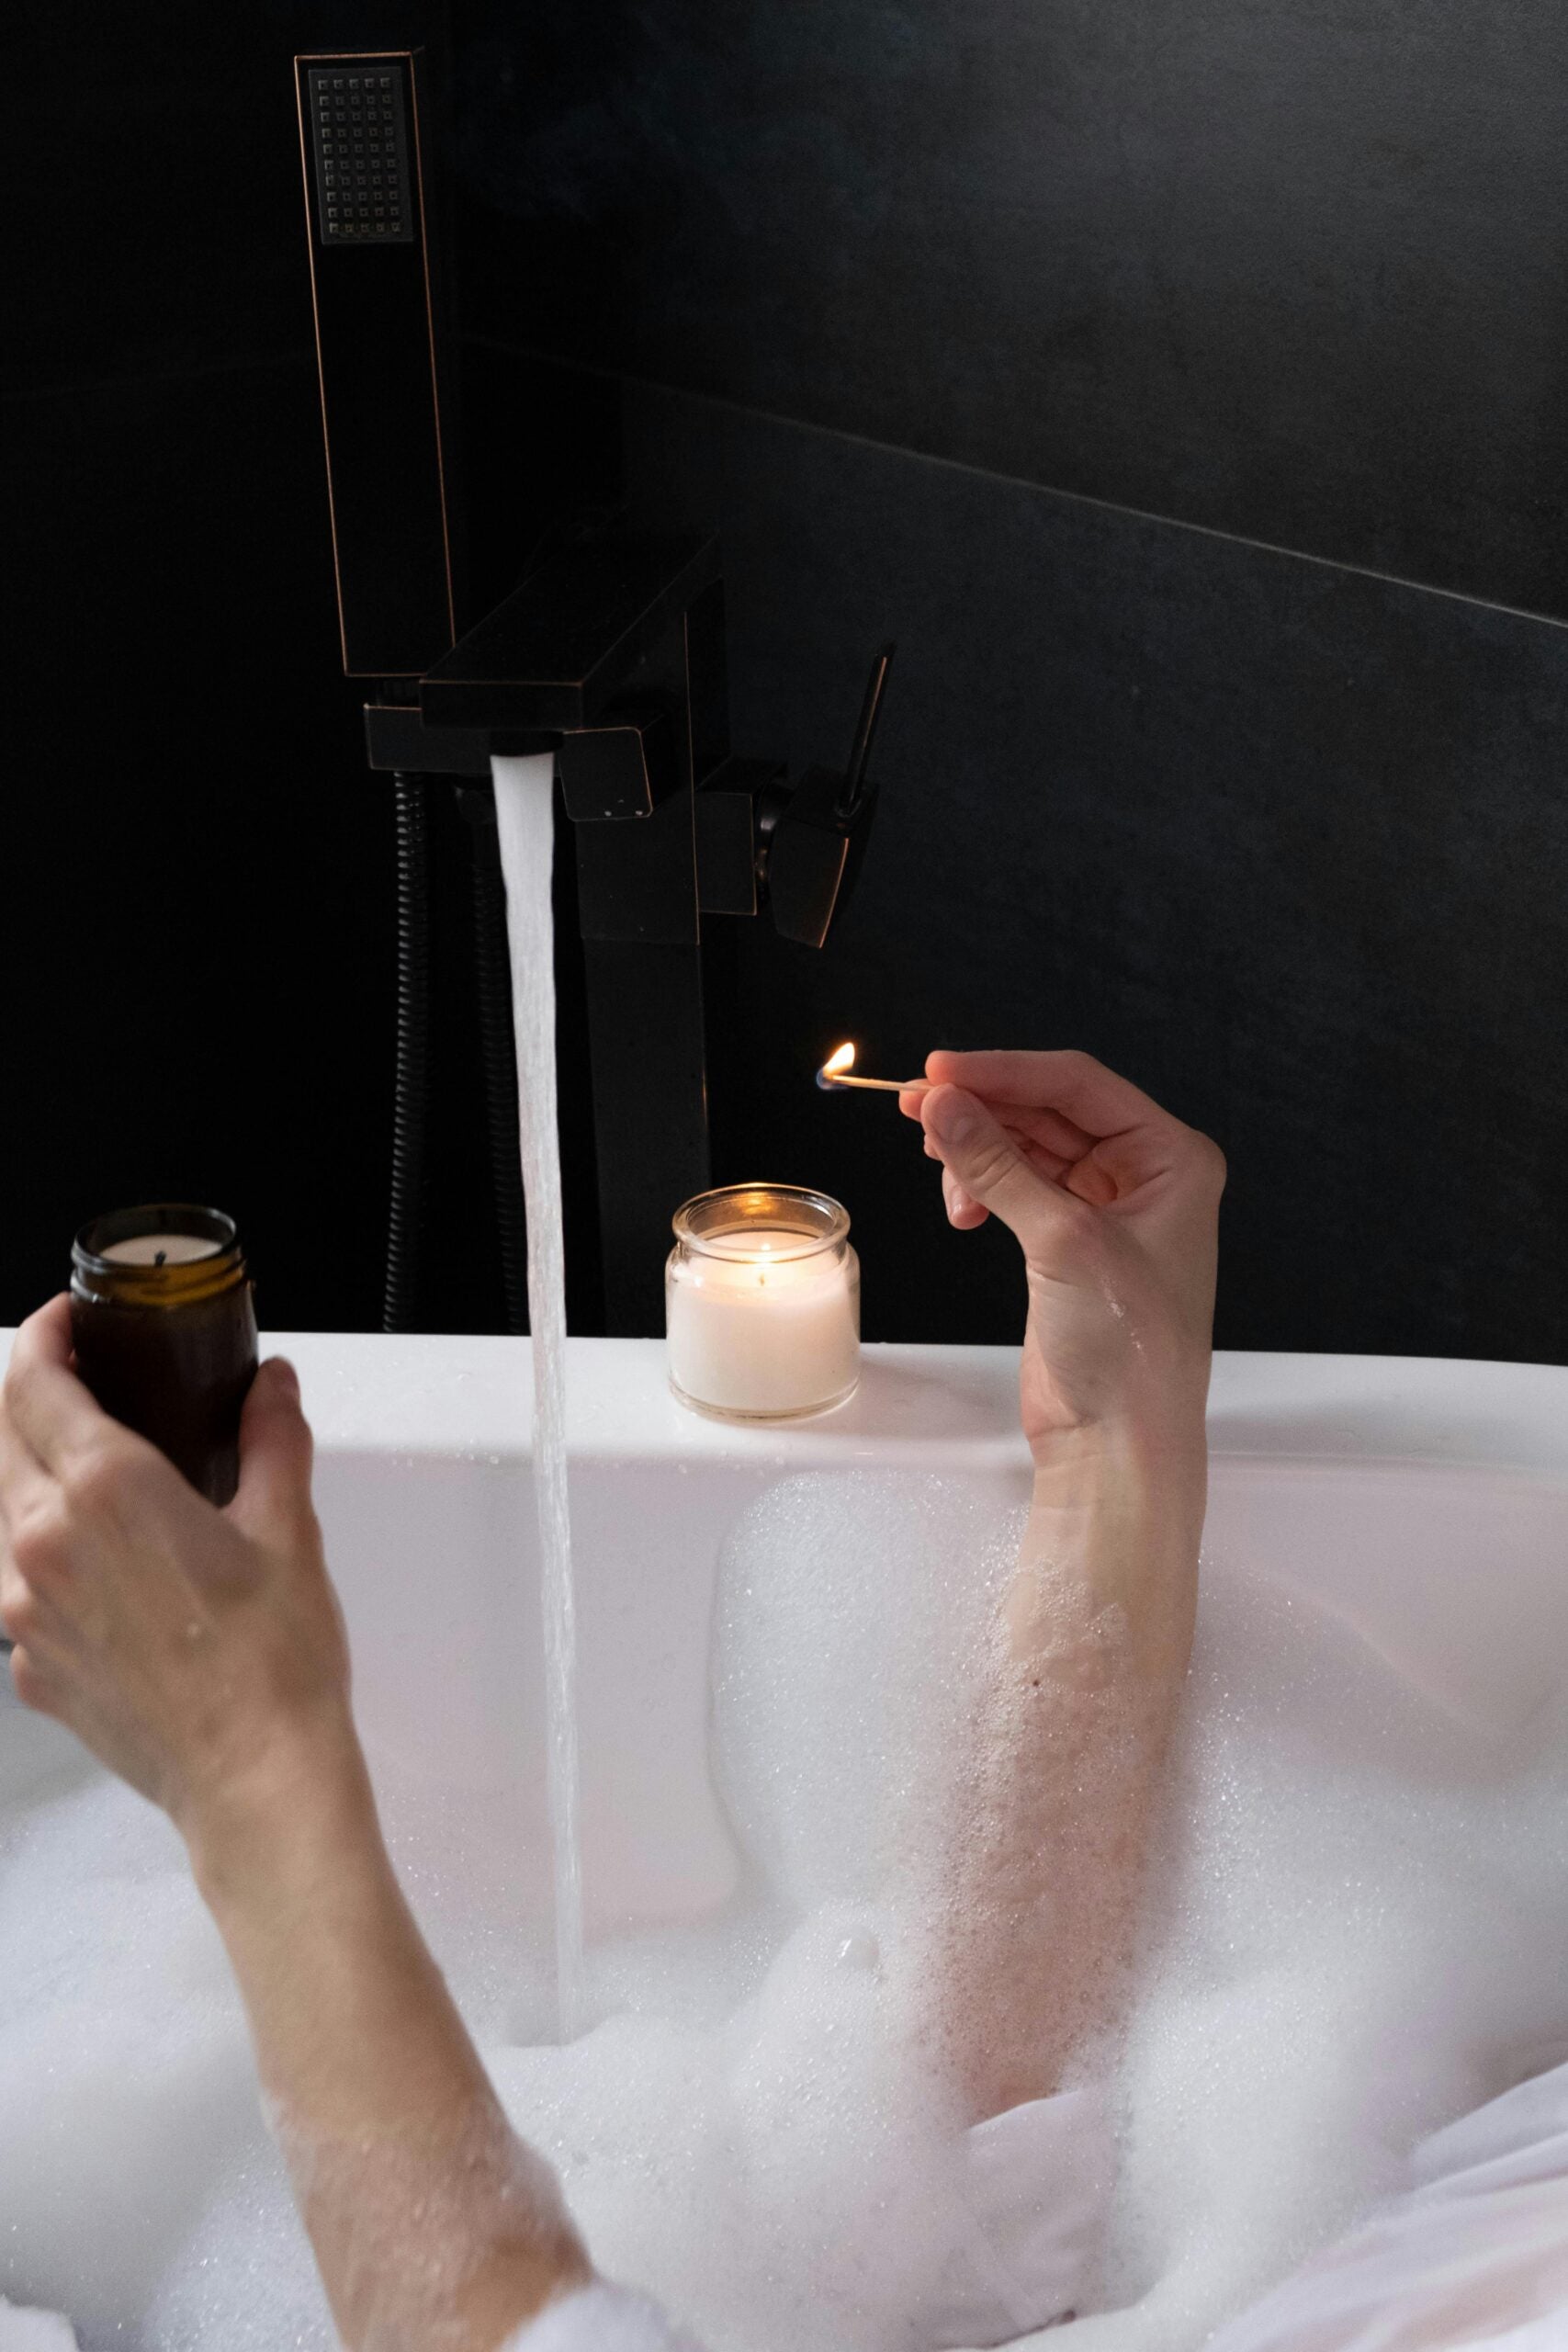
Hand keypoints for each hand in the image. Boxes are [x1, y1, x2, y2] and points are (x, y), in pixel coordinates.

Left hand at [0, 1296, 354, 1847]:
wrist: (254, 1780)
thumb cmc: (272, 1664)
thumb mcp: (287, 1526)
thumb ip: (270, 1438)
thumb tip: (271, 1388)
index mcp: (104, 1489)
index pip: (31, 1380)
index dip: (43, 1335)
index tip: (67, 1322)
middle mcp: (43, 1542)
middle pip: (0, 1437)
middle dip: (32, 1397)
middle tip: (85, 1384)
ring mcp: (24, 1610)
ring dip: (29, 1475)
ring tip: (90, 1475)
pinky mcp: (28, 1666)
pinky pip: (12, 1588)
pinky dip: (42, 1557)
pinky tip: (100, 1568)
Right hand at [902, 1050, 1223, 1459]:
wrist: (1119, 1441)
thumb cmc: (1130, 1354)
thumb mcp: (1063, 1242)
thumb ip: (999, 1165)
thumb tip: (947, 1106)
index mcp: (1173, 1159)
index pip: (1079, 1086)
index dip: (1006, 1071)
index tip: (944, 1069)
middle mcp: (1145, 1176)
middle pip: (1050, 1111)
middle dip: (984, 1107)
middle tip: (919, 1105)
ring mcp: (1105, 1208)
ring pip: (1027, 1147)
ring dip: (977, 1147)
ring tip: (932, 1152)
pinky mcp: (1068, 1242)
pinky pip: (1017, 1185)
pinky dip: (982, 1183)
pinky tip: (960, 1200)